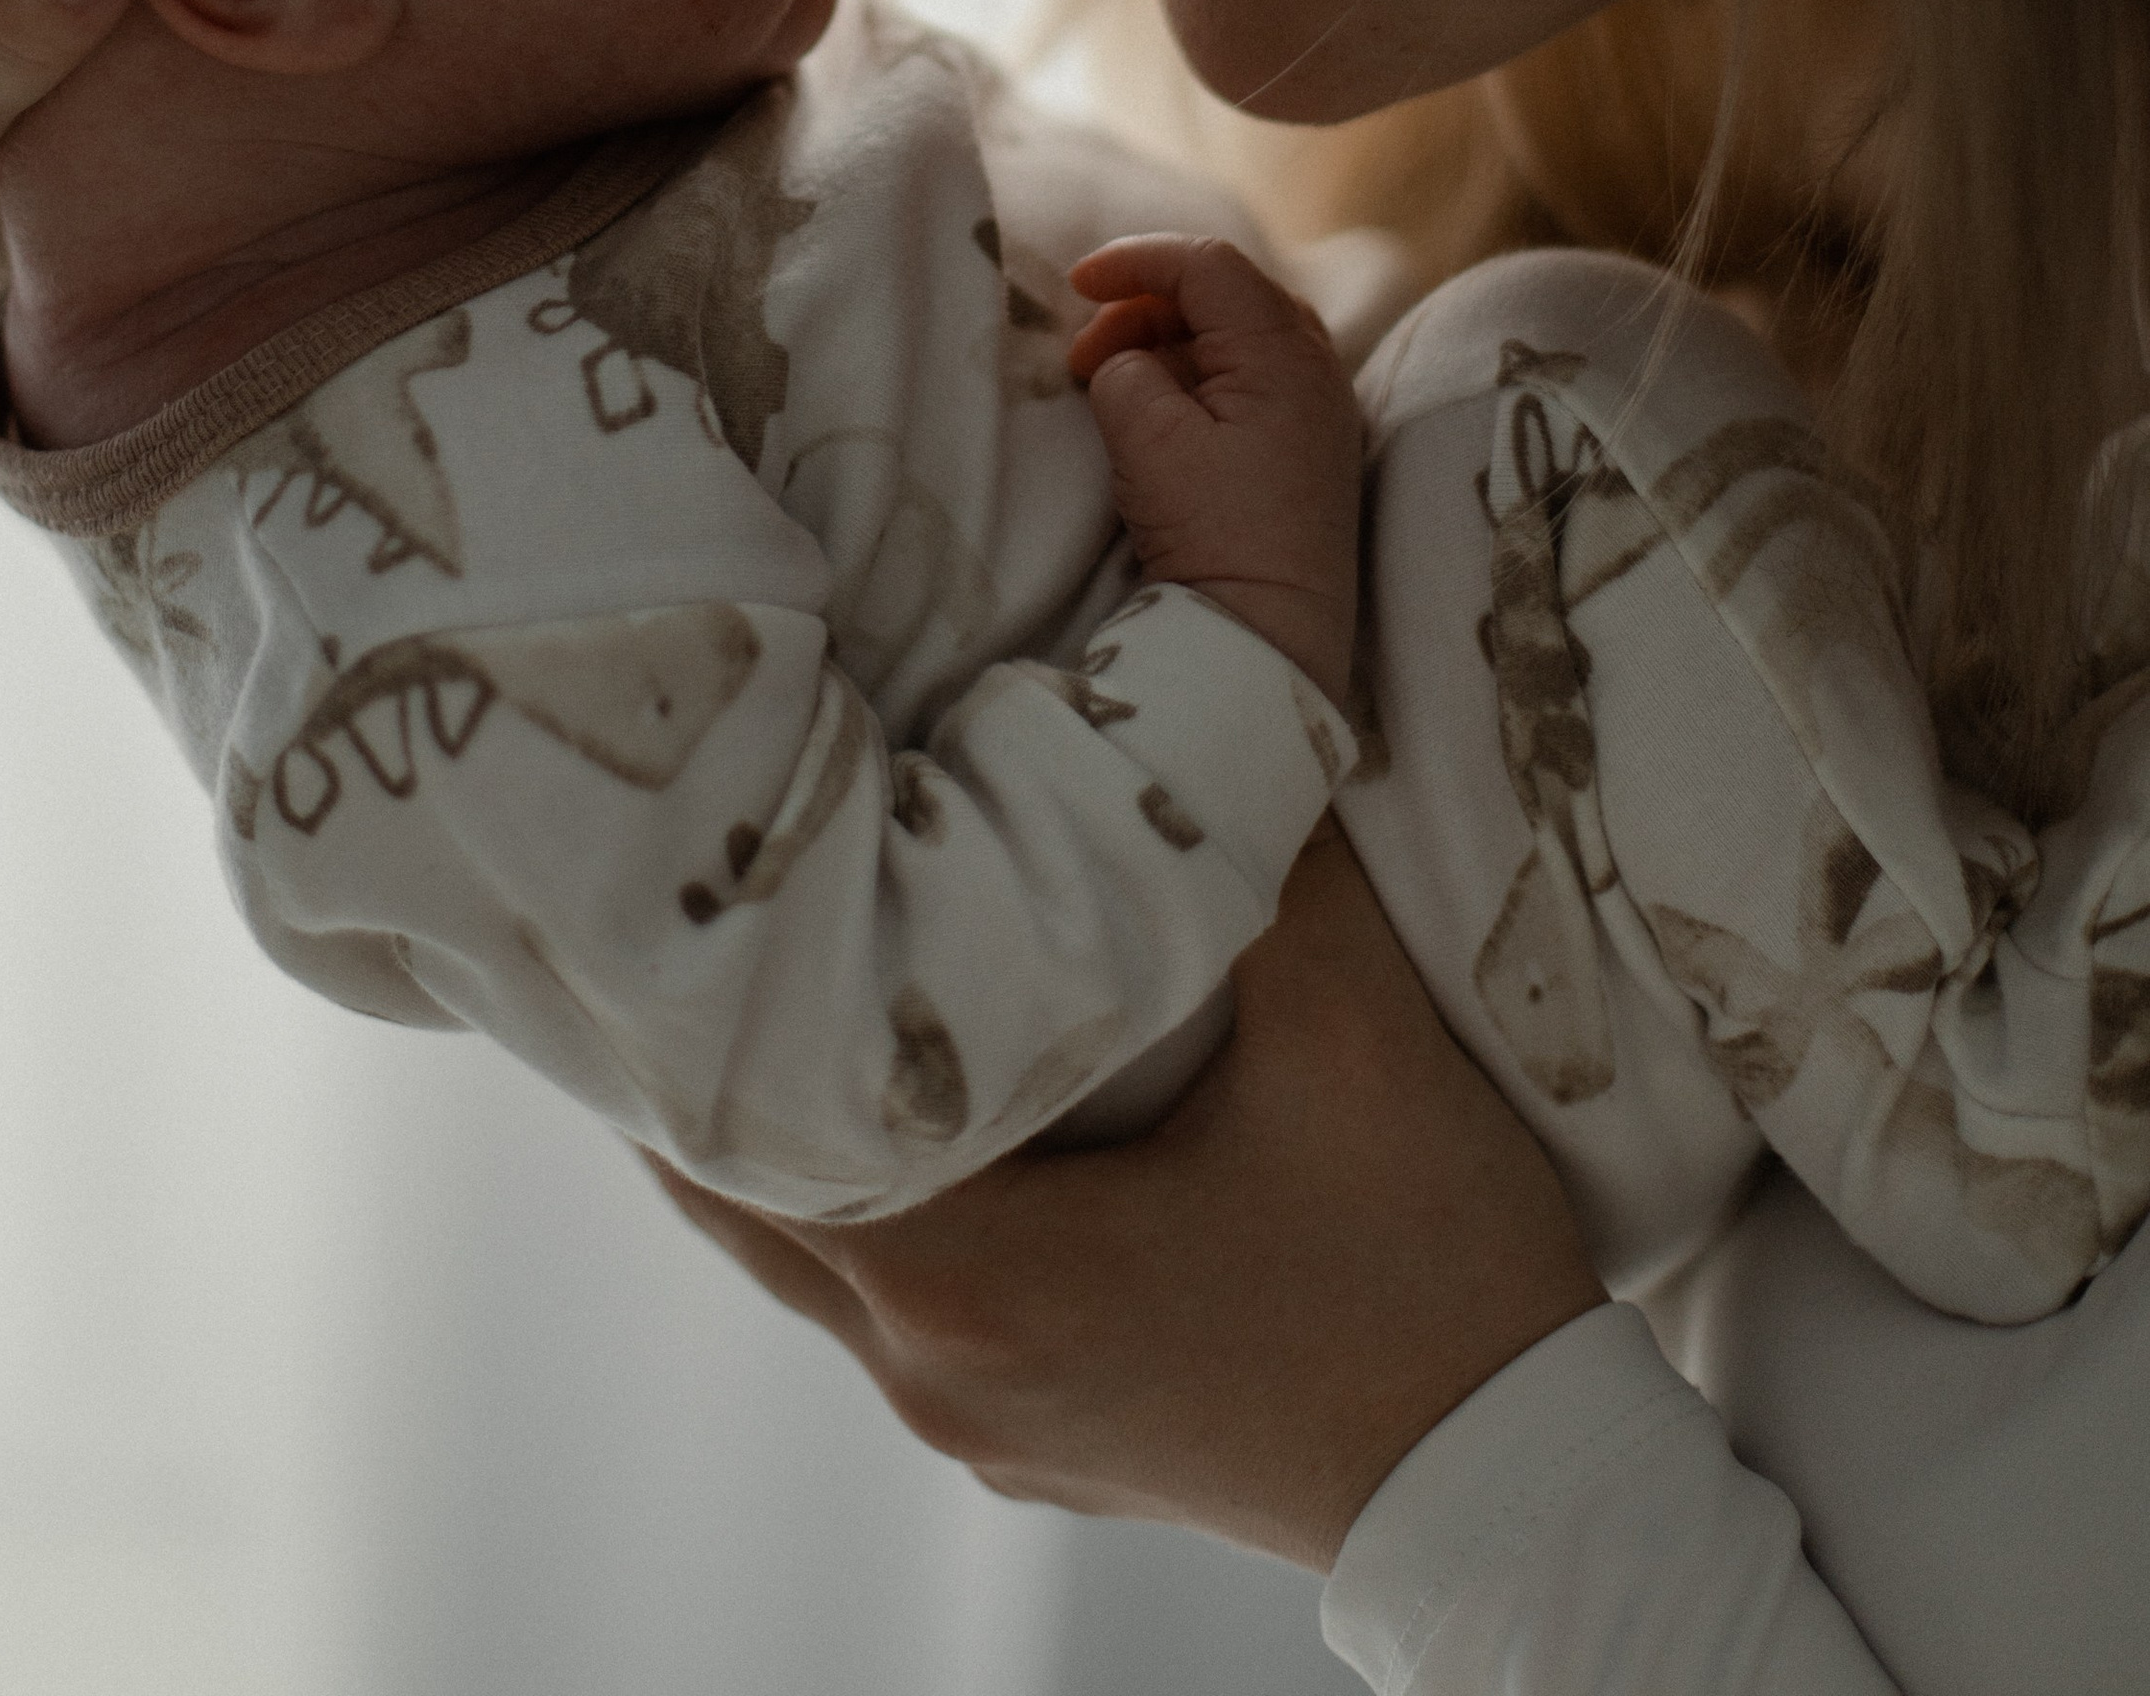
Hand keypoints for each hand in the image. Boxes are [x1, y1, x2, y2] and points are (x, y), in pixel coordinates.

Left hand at [650, 831, 1602, 1568]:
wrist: (1519, 1489)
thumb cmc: (1430, 1271)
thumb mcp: (1353, 1031)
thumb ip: (1256, 858)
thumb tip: (1199, 698)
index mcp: (974, 1279)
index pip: (745, 1136)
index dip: (695, 1010)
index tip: (666, 889)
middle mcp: (940, 1370)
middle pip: (749, 1200)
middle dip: (714, 1061)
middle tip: (687, 905)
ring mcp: (983, 1419)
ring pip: (817, 1255)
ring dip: (793, 1129)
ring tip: (772, 976)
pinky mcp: (1037, 1433)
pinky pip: (895, 1298)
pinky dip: (869, 1198)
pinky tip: (905, 1097)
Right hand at [1069, 233, 1362, 696]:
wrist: (1270, 633)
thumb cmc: (1214, 531)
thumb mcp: (1147, 438)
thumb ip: (1126, 371)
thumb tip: (1129, 361)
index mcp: (1284, 353)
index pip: (1208, 266)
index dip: (1135, 260)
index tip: (1074, 284)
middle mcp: (1316, 368)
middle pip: (1225, 295)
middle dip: (1145, 306)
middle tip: (1086, 356)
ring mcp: (1319, 409)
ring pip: (1237, 337)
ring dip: (1168, 343)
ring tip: (1112, 385)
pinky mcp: (1308, 449)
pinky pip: (1250, 380)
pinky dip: (1196, 377)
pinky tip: (1157, 413)